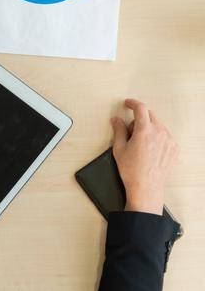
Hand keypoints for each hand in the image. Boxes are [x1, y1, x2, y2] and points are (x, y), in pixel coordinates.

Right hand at [111, 98, 178, 214]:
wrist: (146, 186)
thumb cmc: (131, 170)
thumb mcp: (119, 149)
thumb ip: (118, 131)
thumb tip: (116, 120)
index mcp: (144, 131)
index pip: (140, 109)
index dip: (133, 103)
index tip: (128, 104)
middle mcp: (160, 133)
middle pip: (150, 115)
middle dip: (139, 119)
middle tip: (130, 133)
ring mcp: (169, 140)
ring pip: (158, 125)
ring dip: (148, 129)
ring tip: (140, 145)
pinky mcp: (174, 148)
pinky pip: (165, 136)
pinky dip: (157, 138)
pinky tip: (149, 151)